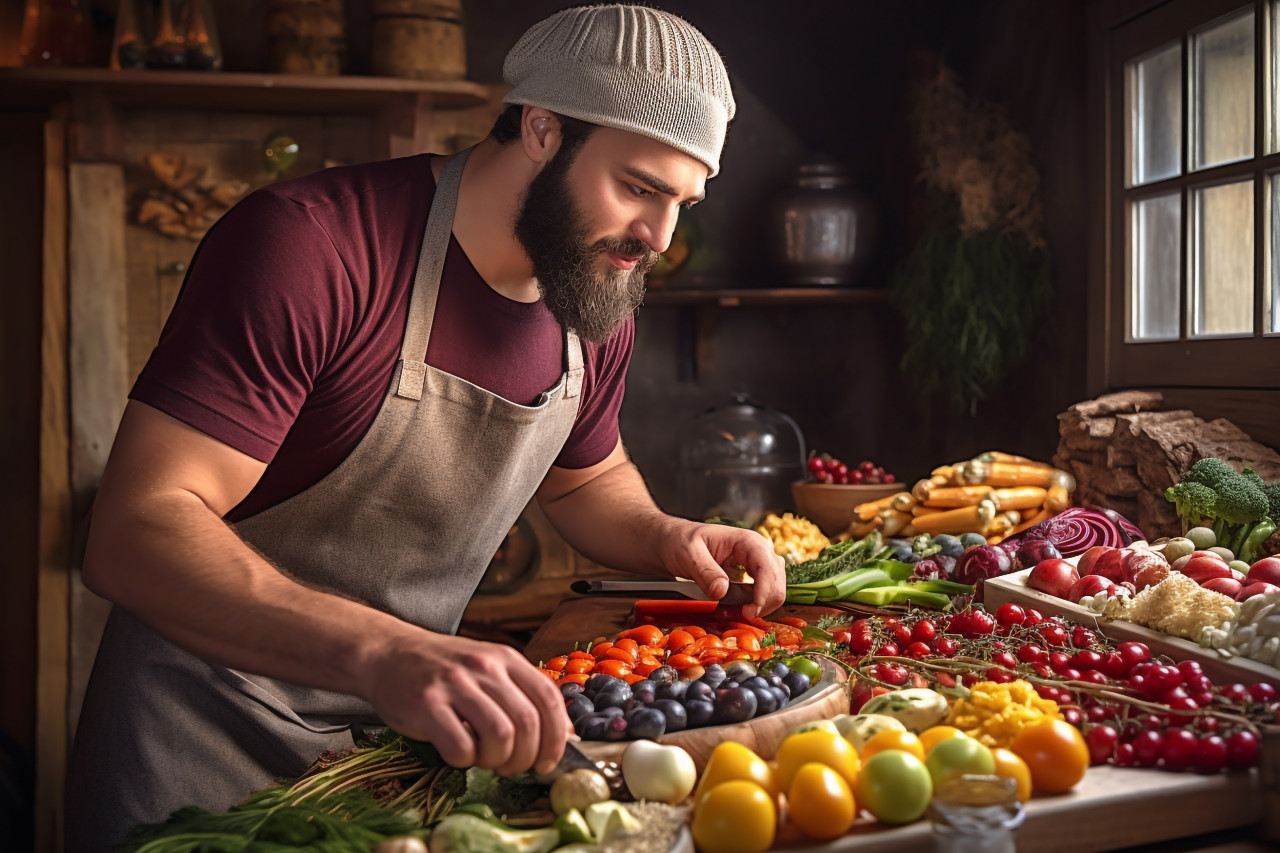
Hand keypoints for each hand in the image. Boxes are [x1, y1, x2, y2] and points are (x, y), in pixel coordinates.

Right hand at [360, 631, 571, 775]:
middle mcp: (484, 666)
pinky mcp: (426, 704)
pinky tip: (458, 753)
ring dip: (497, 760)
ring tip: (485, 759)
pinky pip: (460, 746)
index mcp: (505, 658)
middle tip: (510, 766)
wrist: (387, 653)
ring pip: (501, 736)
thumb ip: (522, 695)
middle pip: (528, 723)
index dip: (556, 738)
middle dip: (525, 757)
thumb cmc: (442, 669)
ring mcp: (455, 684)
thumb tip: (566, 735)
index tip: (548, 762)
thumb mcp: (488, 669)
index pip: (548, 699)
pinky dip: (465, 760)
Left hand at [658, 519, 785, 619]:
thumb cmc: (680, 542)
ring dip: (761, 606)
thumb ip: (705, 572)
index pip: (767, 567)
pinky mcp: (752, 576)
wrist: (674, 543)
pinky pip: (764, 593)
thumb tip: (722, 592)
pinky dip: (756, 605)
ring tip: (738, 613)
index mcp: (747, 541)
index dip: (764, 592)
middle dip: (764, 602)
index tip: (749, 612)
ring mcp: (757, 563)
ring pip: (775, 589)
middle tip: (741, 615)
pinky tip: (740, 609)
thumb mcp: (688, 554)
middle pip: (777, 581)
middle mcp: (758, 551)